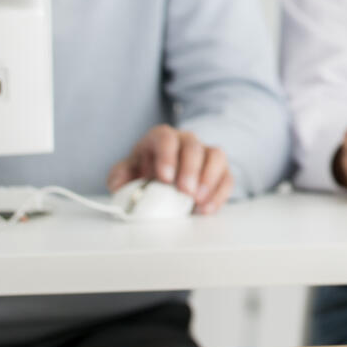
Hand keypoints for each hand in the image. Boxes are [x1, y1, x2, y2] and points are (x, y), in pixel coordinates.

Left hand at [106, 124, 233, 214]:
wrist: (163, 176)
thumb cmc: (146, 171)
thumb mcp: (127, 172)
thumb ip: (120, 176)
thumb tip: (119, 183)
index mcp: (162, 138)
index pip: (166, 138)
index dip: (167, 156)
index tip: (165, 177)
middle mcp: (186, 141)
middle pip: (194, 147)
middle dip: (191, 170)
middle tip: (185, 191)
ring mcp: (206, 154)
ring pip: (216, 156)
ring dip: (209, 179)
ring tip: (198, 200)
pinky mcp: (220, 170)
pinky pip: (227, 177)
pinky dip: (219, 194)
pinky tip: (207, 208)